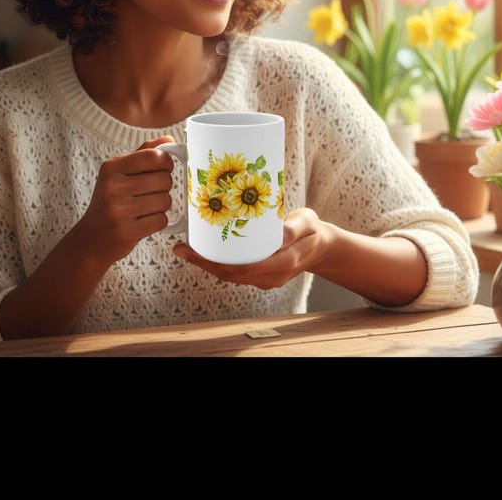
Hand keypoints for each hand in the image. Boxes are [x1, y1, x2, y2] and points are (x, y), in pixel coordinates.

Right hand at [73, 136, 177, 265]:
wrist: (89, 241)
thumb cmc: (109, 203)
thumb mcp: (119, 174)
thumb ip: (144, 154)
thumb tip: (169, 139)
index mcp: (111, 167)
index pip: (154, 156)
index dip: (167, 163)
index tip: (163, 170)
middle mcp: (112, 186)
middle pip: (164, 180)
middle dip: (164, 187)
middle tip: (151, 193)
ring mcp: (118, 210)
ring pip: (165, 201)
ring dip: (162, 206)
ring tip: (145, 208)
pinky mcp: (126, 232)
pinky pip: (161, 220)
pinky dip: (158, 222)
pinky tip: (143, 222)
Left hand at [172, 208, 325, 288]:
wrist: (321, 247)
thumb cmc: (313, 231)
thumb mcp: (308, 222)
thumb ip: (294, 228)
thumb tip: (276, 234)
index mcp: (282, 264)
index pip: (243, 268)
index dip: (217, 262)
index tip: (197, 251)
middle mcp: (270, 276)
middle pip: (230, 274)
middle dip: (203, 264)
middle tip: (181, 248)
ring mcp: (264, 279)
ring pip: (230, 276)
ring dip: (206, 265)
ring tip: (185, 249)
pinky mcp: (260, 275)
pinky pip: (235, 272)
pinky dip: (217, 264)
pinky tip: (204, 252)